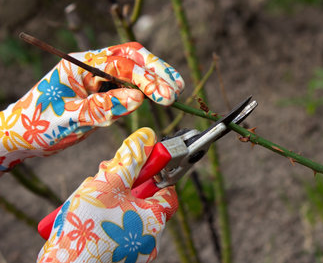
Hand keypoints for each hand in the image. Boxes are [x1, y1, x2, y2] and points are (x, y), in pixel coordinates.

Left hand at [0, 42, 183, 170]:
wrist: (24, 137)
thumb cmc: (39, 124)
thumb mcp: (70, 117)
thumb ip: (104, 108)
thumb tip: (138, 100)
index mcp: (80, 65)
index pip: (120, 65)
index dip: (145, 79)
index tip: (164, 96)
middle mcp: (93, 66)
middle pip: (132, 57)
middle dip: (157, 70)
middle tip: (176, 88)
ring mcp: (100, 78)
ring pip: (134, 69)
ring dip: (156, 77)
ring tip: (176, 90)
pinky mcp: (105, 91)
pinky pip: (130, 85)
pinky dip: (148, 89)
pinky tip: (161, 96)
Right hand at [37, 128, 177, 262]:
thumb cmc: (89, 226)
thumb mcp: (110, 183)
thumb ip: (130, 159)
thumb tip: (147, 136)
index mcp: (156, 218)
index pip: (167, 190)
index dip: (155, 175)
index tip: (140, 167)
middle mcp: (151, 237)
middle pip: (145, 200)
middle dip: (125, 186)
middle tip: (106, 179)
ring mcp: (135, 249)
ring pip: (128, 214)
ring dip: (112, 201)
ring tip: (91, 199)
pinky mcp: (120, 256)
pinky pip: (118, 230)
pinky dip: (107, 219)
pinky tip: (89, 215)